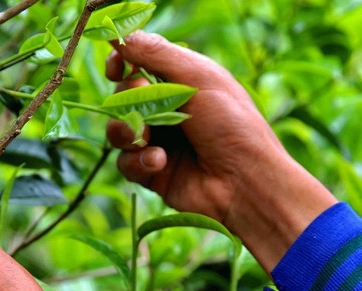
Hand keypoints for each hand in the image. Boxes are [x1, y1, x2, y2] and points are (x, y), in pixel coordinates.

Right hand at [106, 31, 336, 272]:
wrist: (246, 182)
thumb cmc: (232, 124)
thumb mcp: (199, 78)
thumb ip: (156, 54)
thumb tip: (118, 36)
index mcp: (183, 83)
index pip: (139, 65)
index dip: (122, 62)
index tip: (115, 66)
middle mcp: (168, 110)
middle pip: (123, 96)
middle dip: (128, 98)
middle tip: (147, 104)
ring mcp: (159, 142)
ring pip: (118, 130)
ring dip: (125, 131)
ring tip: (146, 138)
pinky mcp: (152, 172)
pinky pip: (125, 163)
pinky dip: (138, 161)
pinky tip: (160, 162)